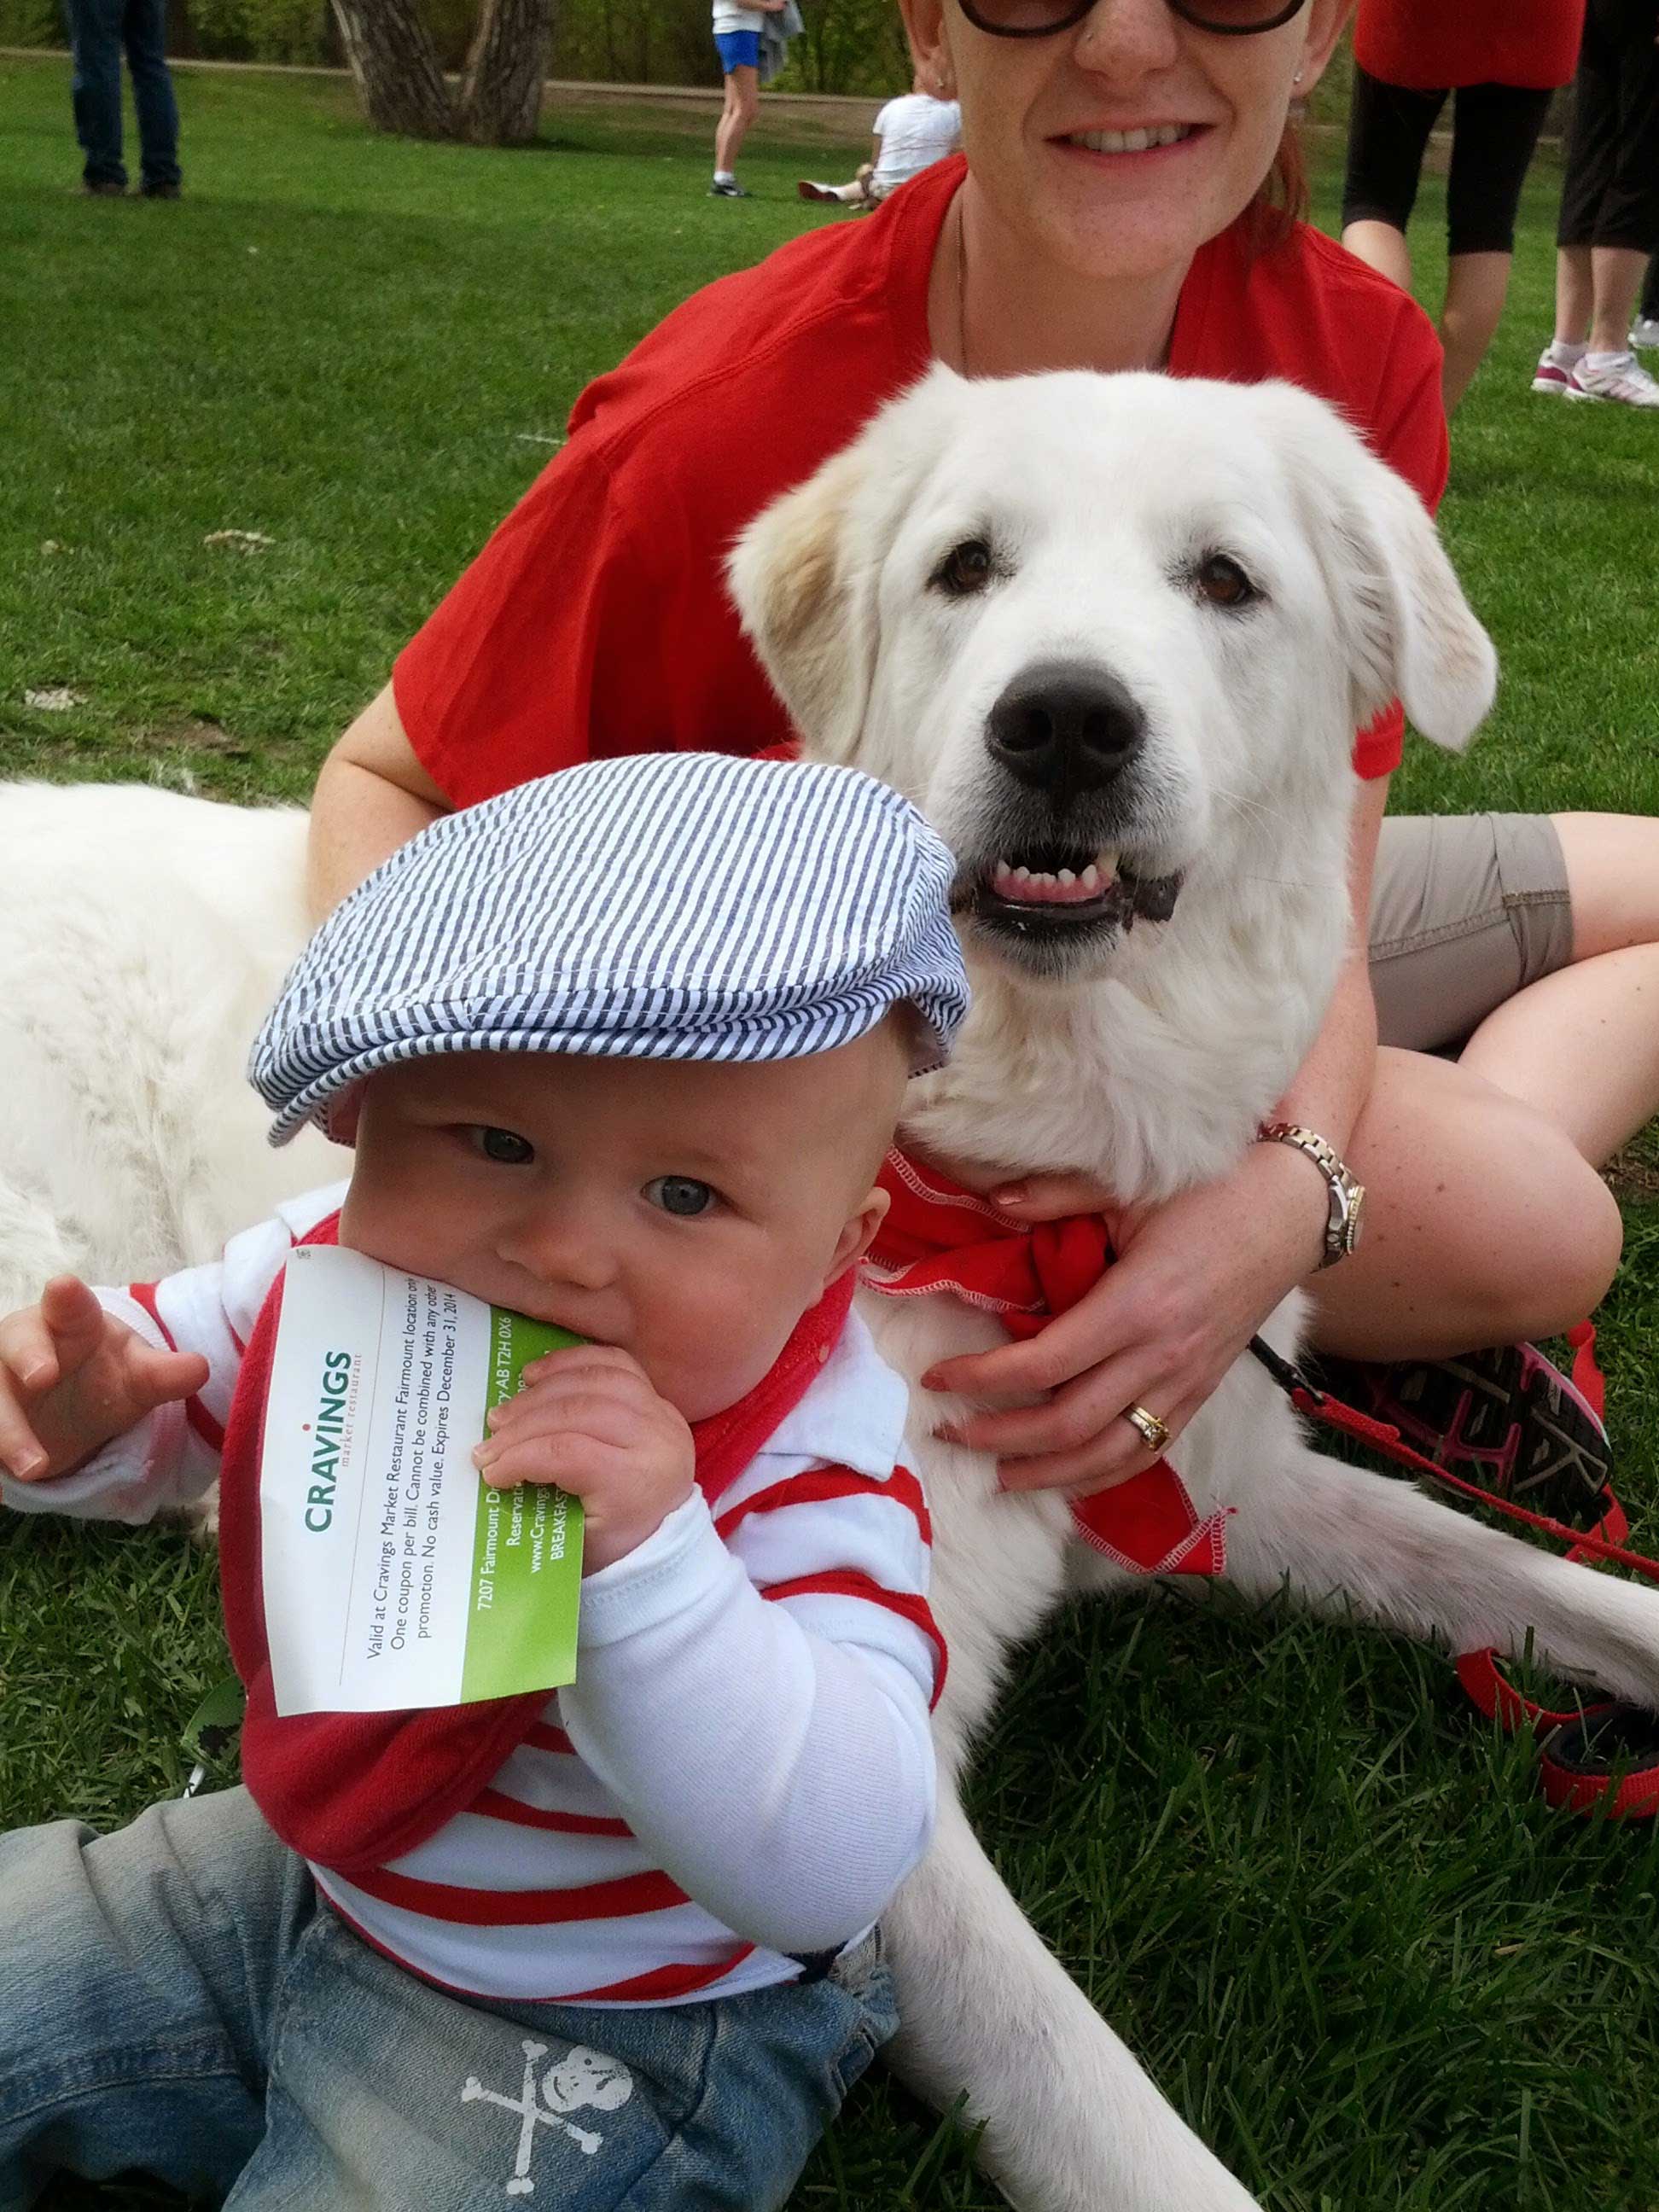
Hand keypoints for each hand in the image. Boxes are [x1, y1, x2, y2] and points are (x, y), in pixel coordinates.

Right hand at [0, 1277, 210, 1483]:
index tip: (64, 1287)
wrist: (69, 1405)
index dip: (66, 1297)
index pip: (69, 1305)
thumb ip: (163, 1374)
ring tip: (33, 1468)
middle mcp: (25, 1344)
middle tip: (42, 1375)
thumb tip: (200, 1369)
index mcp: (69, 1322)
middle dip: (28, 1356)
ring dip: (8, 1432)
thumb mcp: (136, 1377)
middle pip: (18, 1343)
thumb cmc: (104, 1375)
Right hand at [474, 1344, 695, 1573]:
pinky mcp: (658, 1398)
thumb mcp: (576, 1541)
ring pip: (596, 1379)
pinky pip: (614, 1363)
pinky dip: (572, 1362)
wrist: (665, 1535)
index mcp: (637, 1484)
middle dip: (524, 1422)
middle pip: (580, 1411)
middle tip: (489, 1438)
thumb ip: (537, 1503)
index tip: (490, 1470)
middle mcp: (656, 1441)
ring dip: (543, 1389)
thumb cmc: (614, 1544)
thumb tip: (490, 1470)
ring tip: (508, 1409)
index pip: (570, 1454)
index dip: (522, 1456)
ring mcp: (661, 1413)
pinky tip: (538, 1375)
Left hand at [920, 1145, 1327, 1495]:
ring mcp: (1186, 1382)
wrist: (1290, 1212)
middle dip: (1000, 1437)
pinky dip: (1102, 1475)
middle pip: (1068, 1424)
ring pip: (1109, 1455)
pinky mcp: (1202, 1393)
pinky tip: (1066, 1480)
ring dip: (1048, 1474)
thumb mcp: (1130, 1186)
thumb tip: (992, 1200)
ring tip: (997, 1476)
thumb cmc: (1210, 1193)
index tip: (939, 1377)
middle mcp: (1162, 1356)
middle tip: (950, 1434)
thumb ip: (1057, 1195)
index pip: (1043, 1364)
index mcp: (1137, 1304)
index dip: (983, 1379)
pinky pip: (1148, 1452)